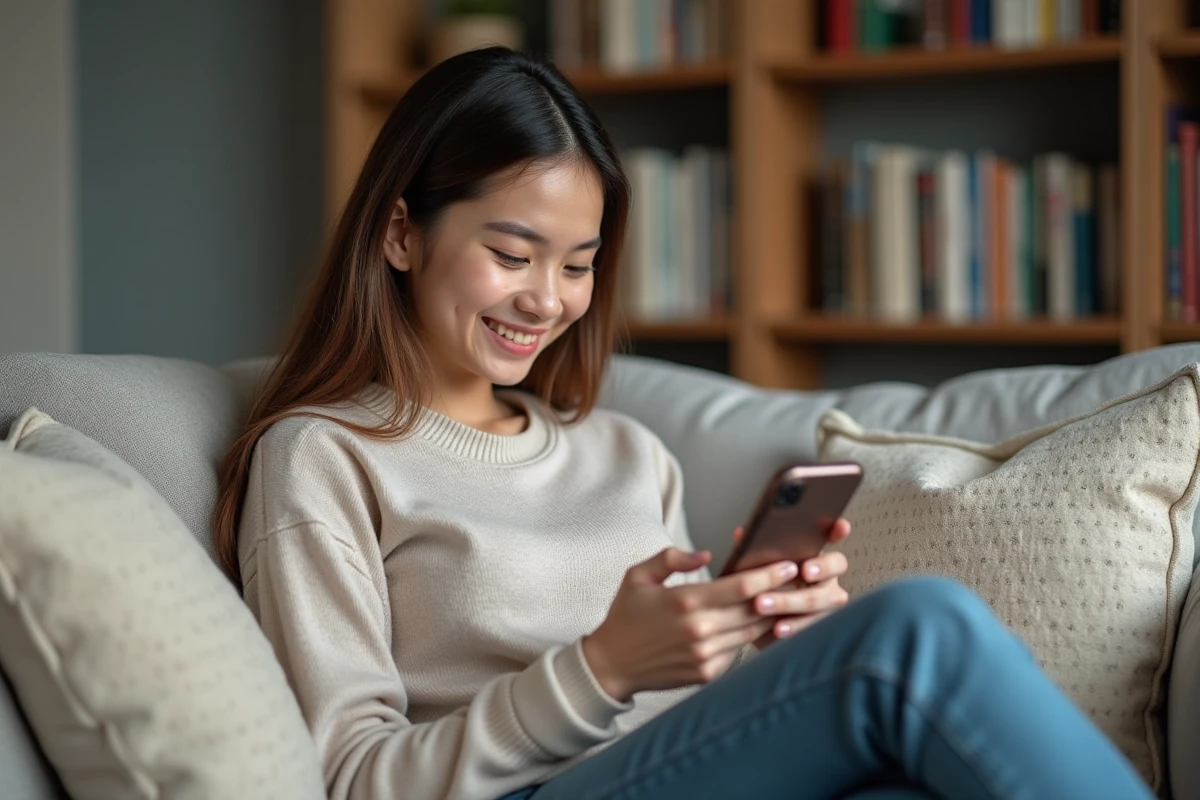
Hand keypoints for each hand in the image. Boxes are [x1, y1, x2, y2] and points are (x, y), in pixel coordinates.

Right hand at [581, 547, 800, 701]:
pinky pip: (739, 651)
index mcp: (685, 601)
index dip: (770, 575)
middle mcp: (700, 630)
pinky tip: (760, 624)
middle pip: (755, 609)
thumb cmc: (625, 616)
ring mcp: (705, 654)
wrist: (611, 664)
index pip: (741, 586)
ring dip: (772, 616)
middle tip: (799, 579)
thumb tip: (706, 554)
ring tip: (788, 599)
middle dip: (780, 593)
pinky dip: (750, 637)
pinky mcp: (707, 673)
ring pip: (752, 632)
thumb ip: (671, 558)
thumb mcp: (638, 576)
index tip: (789, 565)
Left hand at [730, 519, 851, 648]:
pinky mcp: (819, 626)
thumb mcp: (754, 570)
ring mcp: (827, 603)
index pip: (832, 537)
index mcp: (811, 555)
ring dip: (792, 601)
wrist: (752, 629)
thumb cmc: (759, 592)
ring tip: (764, 603)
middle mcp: (826, 577)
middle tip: (803, 570)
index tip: (839, 527)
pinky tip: (778, 627)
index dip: (838, 530)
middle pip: (836, 566)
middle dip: (820, 567)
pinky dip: (794, 626)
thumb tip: (742, 535)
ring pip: (822, 599)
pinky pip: (813, 625)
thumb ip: (752, 552)